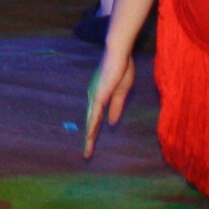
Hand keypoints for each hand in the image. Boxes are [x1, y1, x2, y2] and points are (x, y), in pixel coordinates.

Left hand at [82, 43, 135, 158]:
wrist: (119, 53)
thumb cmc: (122, 67)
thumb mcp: (121, 91)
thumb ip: (116, 107)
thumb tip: (111, 123)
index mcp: (99, 96)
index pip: (96, 117)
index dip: (94, 130)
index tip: (92, 143)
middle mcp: (94, 97)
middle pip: (91, 122)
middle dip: (89, 139)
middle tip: (87, 154)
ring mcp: (95, 97)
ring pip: (91, 121)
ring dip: (89, 137)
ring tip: (88, 152)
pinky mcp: (99, 96)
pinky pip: (94, 115)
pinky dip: (92, 127)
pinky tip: (90, 136)